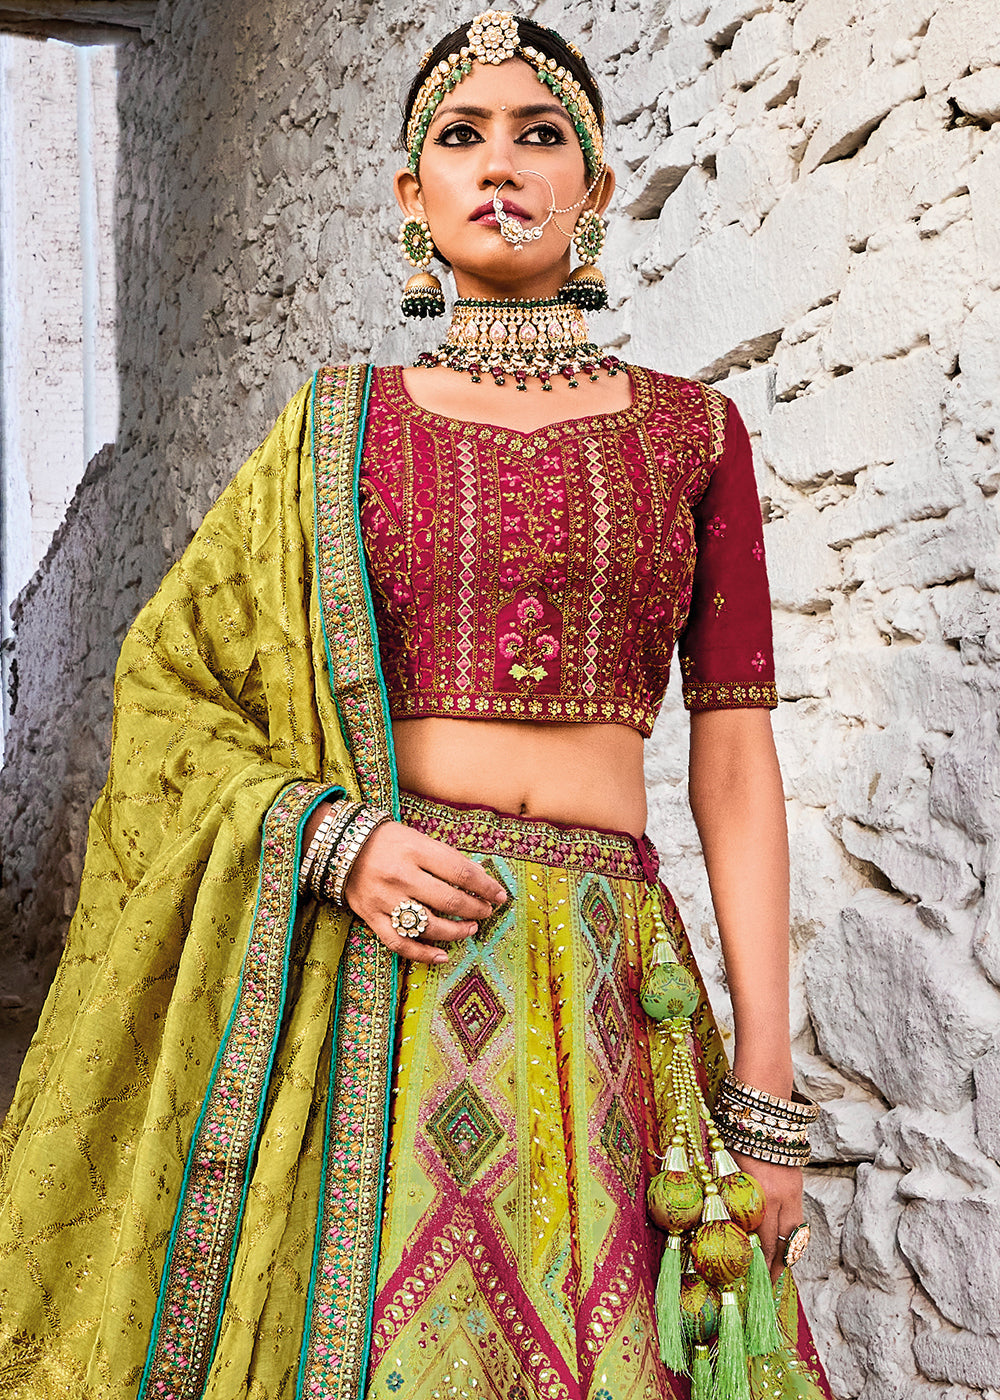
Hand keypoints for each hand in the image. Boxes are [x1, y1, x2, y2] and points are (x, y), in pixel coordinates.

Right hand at [342, 818, 507, 964]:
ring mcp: (385, 899)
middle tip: (487, 911)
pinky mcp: (372, 917)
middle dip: (476, 910)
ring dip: (457, 932)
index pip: (461, 873)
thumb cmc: (386, 840)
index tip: (500, 894)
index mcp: (415, 850)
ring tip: (471, 929)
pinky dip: (423, 954)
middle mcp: (401, 876)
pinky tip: (442, 956)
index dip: (486, 886)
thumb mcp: (417, 838)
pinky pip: (400, 943)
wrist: (340, 845)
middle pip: (450, 901)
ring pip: (429, 926)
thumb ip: (444, 859)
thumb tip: (478, 880)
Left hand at [730, 1152, 803, 1283]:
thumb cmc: (737, 1143)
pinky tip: (784, 1246)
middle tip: (765, 1285)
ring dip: (786, 1256)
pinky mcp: (799, 1189)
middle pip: (782, 1245)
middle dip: (774, 1268)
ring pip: (795, 1237)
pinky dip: (792, 1238)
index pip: (762, 1242)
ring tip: (776, 1271)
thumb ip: (730, 1202)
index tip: (749, 1279)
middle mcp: (780, 1200)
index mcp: (760, 1198)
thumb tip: (722, 1230)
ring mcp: (793, 1195)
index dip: (757, 1264)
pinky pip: (798, 1223)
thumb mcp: (729, 1173)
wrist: (764, 1119)